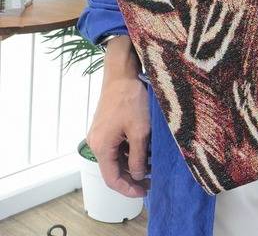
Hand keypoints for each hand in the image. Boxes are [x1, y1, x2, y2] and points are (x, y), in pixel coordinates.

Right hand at [87, 35, 149, 197]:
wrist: (123, 74)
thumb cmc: (131, 100)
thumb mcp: (140, 132)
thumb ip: (137, 157)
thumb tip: (137, 176)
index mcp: (101, 147)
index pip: (111, 178)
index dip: (128, 189)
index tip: (144, 192)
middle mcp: (96, 142)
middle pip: (113, 169)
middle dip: (131, 178)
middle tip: (151, 183)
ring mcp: (101, 134)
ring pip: (116, 158)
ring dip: (132, 165)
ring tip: (151, 168)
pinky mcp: (108, 126)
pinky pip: (117, 146)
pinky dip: (130, 152)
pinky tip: (145, 153)